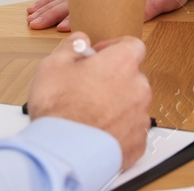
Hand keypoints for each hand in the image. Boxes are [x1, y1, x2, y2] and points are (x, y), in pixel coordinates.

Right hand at [26, 32, 151, 169]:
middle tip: (88, 88)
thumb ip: (72, 47)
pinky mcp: (138, 144)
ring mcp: (140, 117)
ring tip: (90, 115)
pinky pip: (131, 131)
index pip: (132, 45)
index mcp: (122, 63)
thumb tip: (80, 41)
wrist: (63, 153)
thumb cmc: (58, 109)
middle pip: (132, 76)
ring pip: (132, 104)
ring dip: (117, 106)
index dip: (115, 48)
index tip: (100, 56)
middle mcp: (138, 88)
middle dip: (114, 80)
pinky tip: (97, 134)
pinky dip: (118, 131)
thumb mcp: (53, 65)